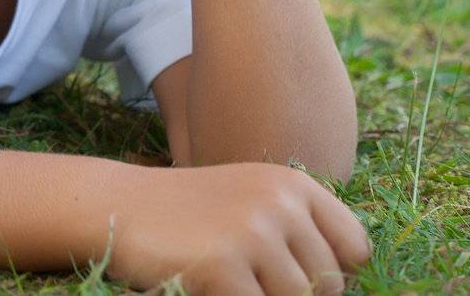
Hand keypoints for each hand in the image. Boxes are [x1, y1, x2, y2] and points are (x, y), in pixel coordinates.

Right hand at [107, 162, 371, 294]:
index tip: (292, 272)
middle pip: (328, 286)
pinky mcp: (225, 266)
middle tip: (244, 275)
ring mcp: (253, 234)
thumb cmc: (187, 215)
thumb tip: (343, 287)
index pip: (355, 249)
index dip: (332, 272)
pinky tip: (204, 282)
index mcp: (293, 184)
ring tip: (224, 277)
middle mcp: (280, 204)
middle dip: (292, 293)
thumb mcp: (250, 204)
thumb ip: (300, 235)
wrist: (114, 205)